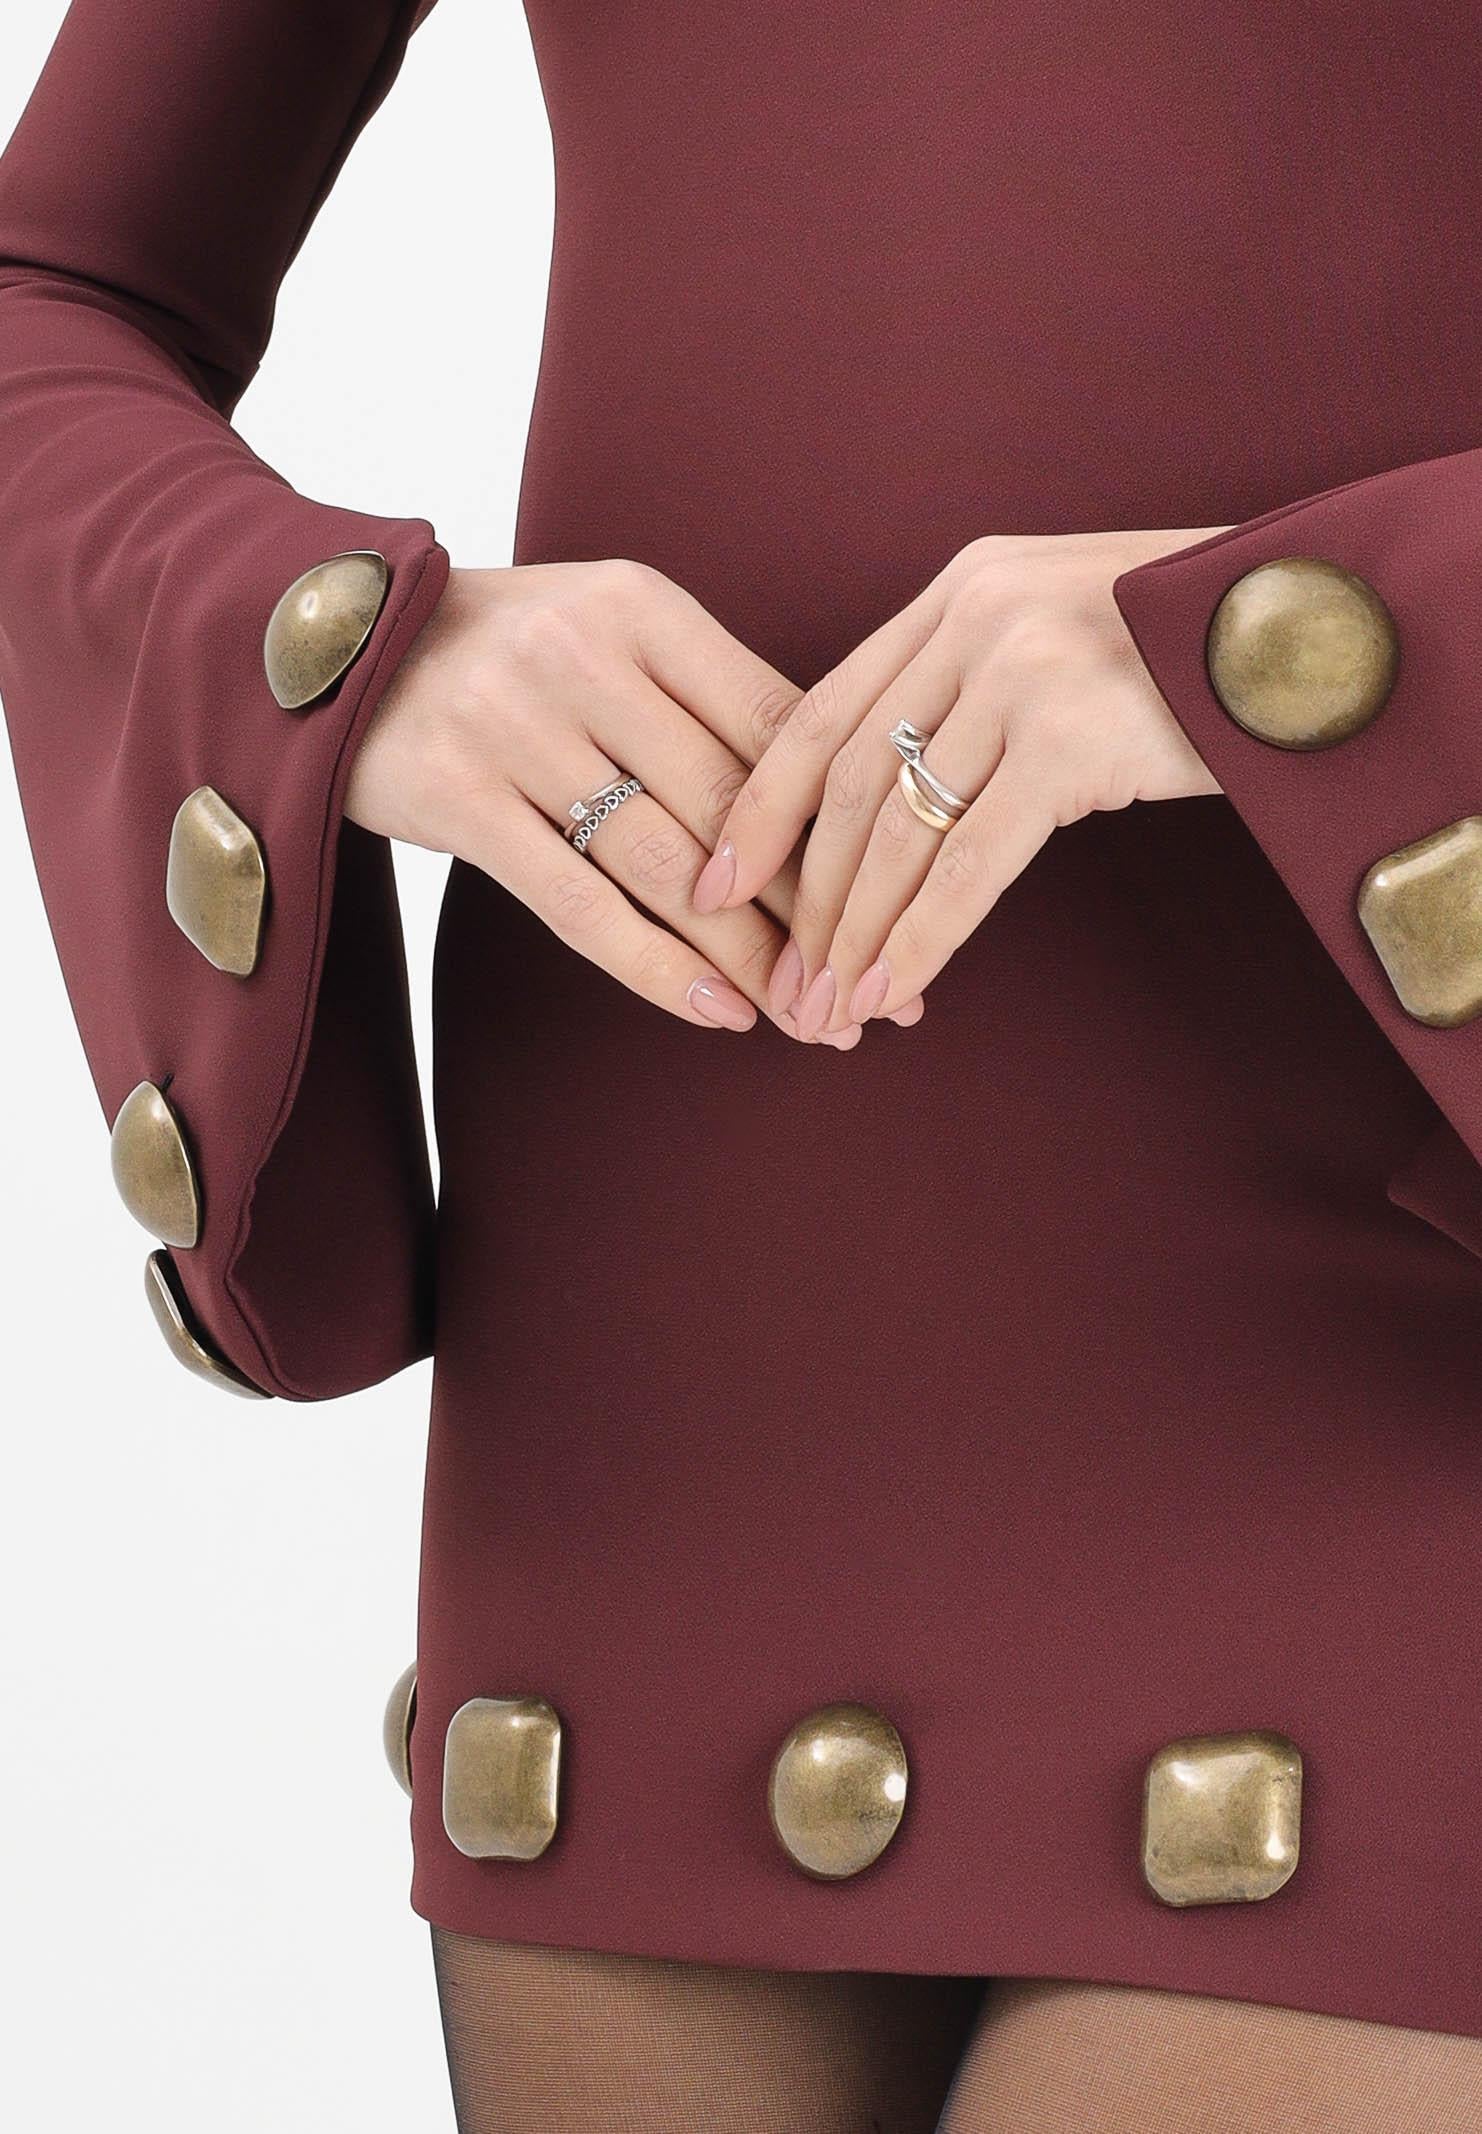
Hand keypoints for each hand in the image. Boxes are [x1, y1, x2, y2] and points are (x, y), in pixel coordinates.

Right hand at [347, 559, 877, 1041]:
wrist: (335, 642)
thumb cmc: (505, 650)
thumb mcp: (608, 633)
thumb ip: (703, 699)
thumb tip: (829, 812)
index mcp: (643, 608)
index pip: (775, 723)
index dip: (848, 822)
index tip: (902, 895)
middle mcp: (584, 657)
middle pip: (733, 805)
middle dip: (814, 909)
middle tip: (872, 987)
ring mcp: (516, 728)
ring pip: (667, 865)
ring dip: (748, 957)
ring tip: (809, 1020)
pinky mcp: (459, 798)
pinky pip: (577, 903)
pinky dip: (657, 969)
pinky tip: (719, 1015)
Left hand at [694, 529, 1225, 1035]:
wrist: (1316, 631)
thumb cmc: (1189, 648)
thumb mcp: (1060, 632)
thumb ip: (972, 683)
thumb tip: (894, 794)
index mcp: (958, 589)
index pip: (823, 710)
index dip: (761, 807)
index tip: (717, 881)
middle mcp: (975, 617)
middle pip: (848, 781)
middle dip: (805, 897)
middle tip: (781, 979)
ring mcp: (1020, 674)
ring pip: (898, 830)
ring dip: (855, 933)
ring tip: (828, 1006)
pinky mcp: (1068, 741)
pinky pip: (971, 864)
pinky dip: (921, 938)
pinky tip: (892, 990)